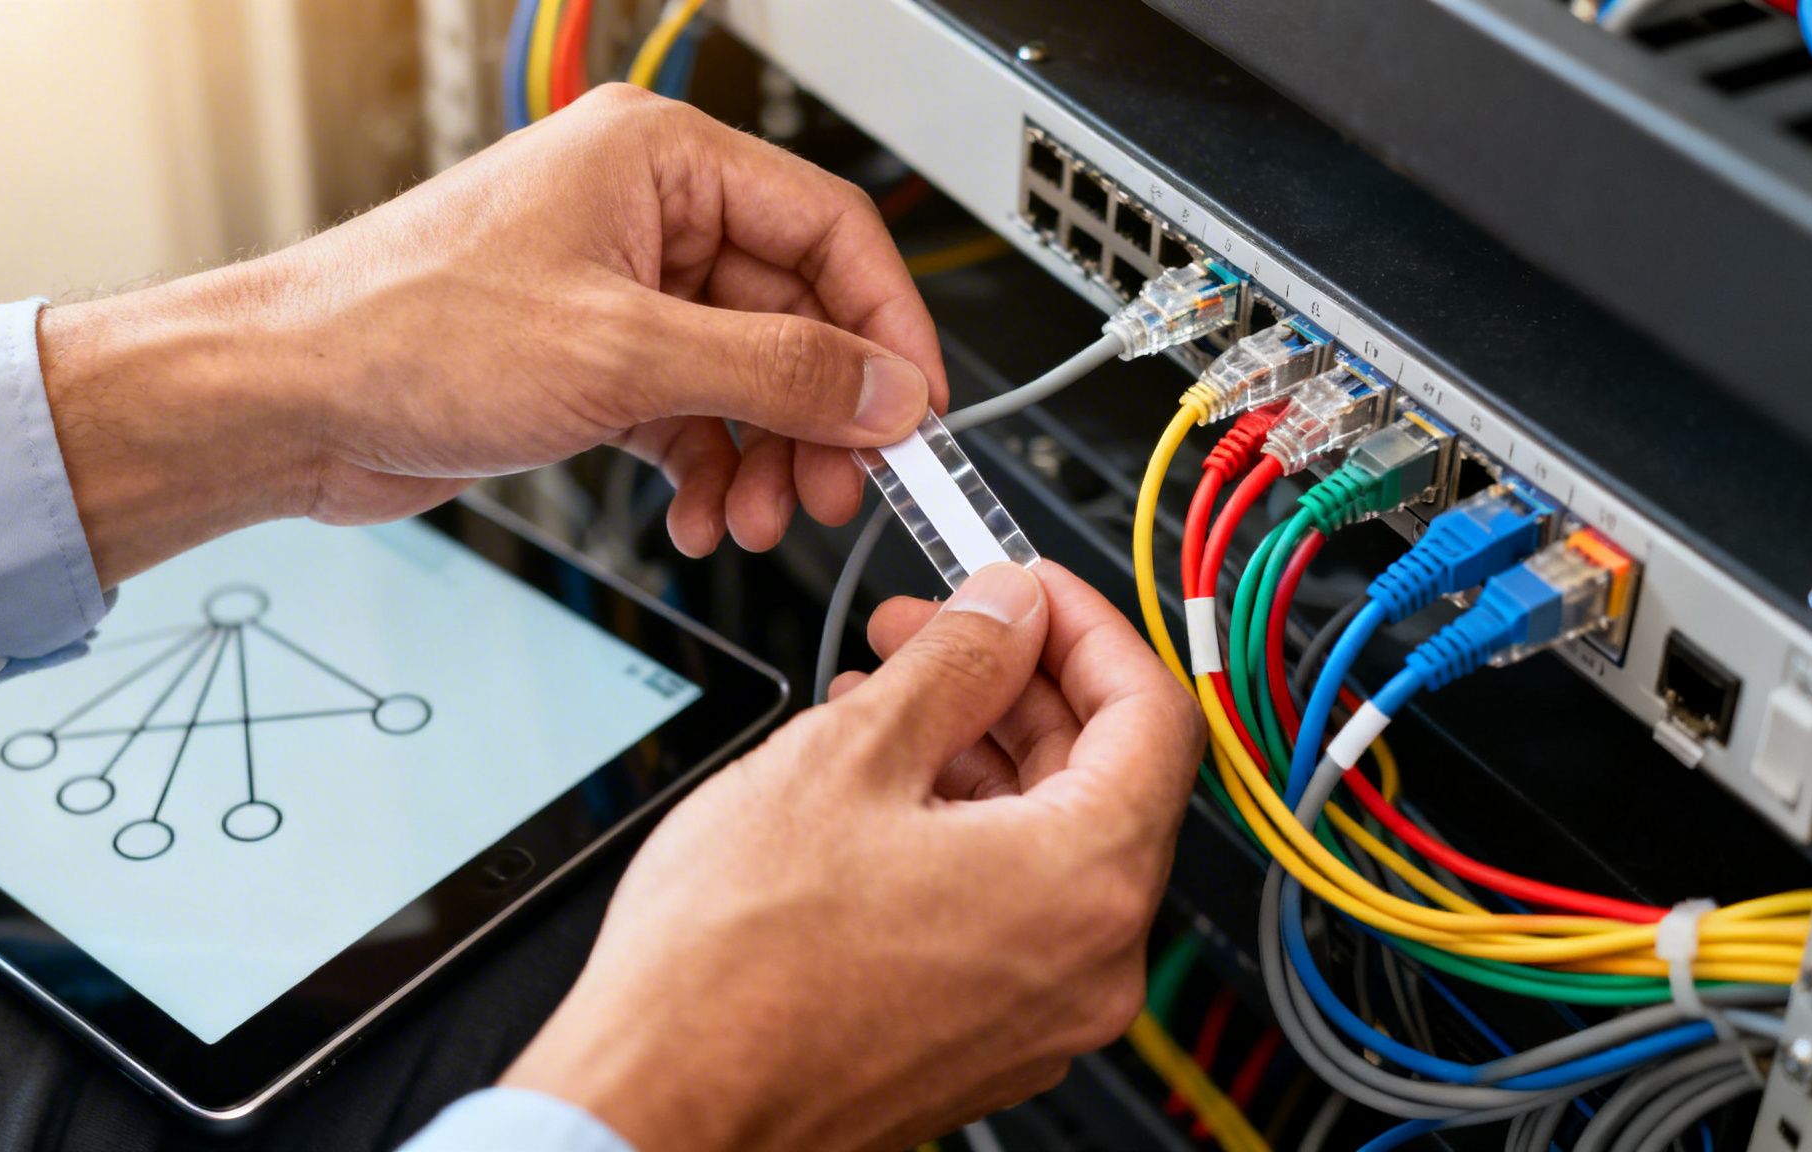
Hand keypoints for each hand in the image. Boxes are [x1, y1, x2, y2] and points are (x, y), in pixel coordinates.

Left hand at [38, 85, 943, 585]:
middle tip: (836, 488)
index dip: (885, 328)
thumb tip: (885, 389)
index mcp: (660, 162)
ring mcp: (617, 292)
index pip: (829, 231)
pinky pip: (690, 414)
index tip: (913, 412)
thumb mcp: (622, 355)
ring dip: (763, 455)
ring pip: (745, 375)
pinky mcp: (590, 361)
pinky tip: (696, 516)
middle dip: (818, 413)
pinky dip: (704, 469)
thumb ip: (775, 372)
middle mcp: (644, 216)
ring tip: (754, 517)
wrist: (285, 401)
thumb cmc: (403, 332)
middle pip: (793, 313)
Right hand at [500, 562, 1204, 1151]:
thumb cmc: (733, 970)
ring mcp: (1039, 1015)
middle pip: (1103, 776)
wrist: (659, 1109)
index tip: (1024, 589)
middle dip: (1015, 683)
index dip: (1084, 627)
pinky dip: (961, 830)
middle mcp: (1088, 965)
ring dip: (977, 751)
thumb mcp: (846, 757)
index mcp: (1082, 884)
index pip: (1152, 714)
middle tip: (928, 630)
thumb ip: (955, 663)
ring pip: (1048, 840)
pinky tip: (874, 792)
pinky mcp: (983, 1040)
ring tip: (879, 705)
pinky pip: (1008, 906)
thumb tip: (1008, 610)